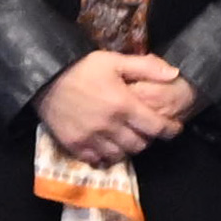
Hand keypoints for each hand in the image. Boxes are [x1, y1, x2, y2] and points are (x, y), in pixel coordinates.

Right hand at [35, 50, 187, 166]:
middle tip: (145, 129)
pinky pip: (98, 160)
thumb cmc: (83, 68)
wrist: (45, 78)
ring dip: (127, 147)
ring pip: (120, 155)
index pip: (156, 126)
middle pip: (140, 144)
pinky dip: (106, 155)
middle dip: (147, 138)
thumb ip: (146, 67)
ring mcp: (91, 138)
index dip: (170, 130)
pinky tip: (107, 144)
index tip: (175, 128)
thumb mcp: (115, 60)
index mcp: (123, 104)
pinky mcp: (75, 145)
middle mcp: (109, 125)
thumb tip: (174, 73)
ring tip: (126, 136)